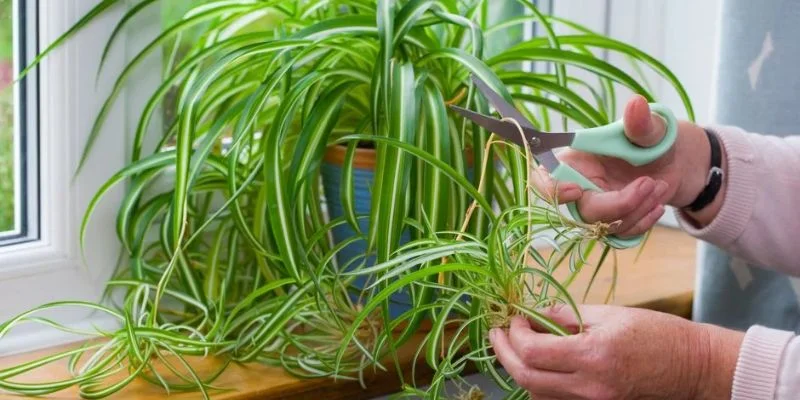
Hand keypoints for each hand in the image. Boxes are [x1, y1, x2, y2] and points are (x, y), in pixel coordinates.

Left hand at [488, 305, 743, 399]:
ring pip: (536, 394)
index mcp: (592, 356)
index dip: (514, 332)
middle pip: (526, 378)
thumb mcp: (611, 314)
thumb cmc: (658, 333)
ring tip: (515, 345)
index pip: (532, 351)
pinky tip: (539, 363)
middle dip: (504, 353)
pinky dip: (539, 383)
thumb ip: (568, 316)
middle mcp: (589, 387)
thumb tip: (536, 314)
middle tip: (498, 332)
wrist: (693, 367)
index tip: (514, 316)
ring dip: (519, 369)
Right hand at [532, 95, 722, 235]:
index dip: (552, 189)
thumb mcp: (651, 128)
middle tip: (649, 183)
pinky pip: (620, 234)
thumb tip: (636, 105)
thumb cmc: (655, 138)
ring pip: (605, 226)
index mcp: (575, 160)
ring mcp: (596, 207)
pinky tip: (658, 205)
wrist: (675, 161)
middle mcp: (580, 186)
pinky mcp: (612, 223)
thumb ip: (641, 122)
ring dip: (637, 210)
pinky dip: (643, 222)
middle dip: (617, 204)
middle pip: (581, 210)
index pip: (546, 179)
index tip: (577, 190)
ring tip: (660, 187)